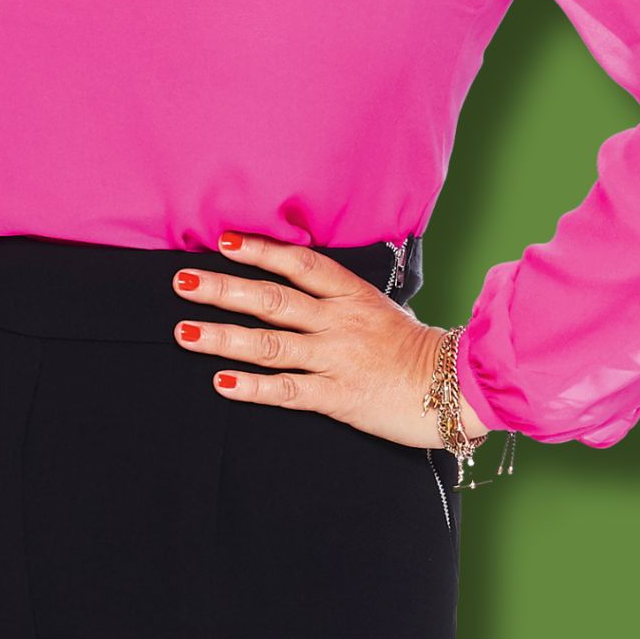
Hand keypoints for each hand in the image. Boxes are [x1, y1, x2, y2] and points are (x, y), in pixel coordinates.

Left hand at [174, 233, 488, 448]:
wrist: (456, 387)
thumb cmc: (418, 350)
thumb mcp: (383, 310)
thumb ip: (343, 301)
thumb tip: (306, 289)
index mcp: (353, 296)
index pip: (301, 264)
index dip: (261, 251)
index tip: (225, 241)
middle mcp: (340, 322)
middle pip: (273, 299)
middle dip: (224, 289)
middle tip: (183, 281)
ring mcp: (337, 358)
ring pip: (270, 344)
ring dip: (224, 337)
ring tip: (185, 331)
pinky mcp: (337, 396)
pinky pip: (287, 390)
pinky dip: (252, 387)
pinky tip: (221, 382)